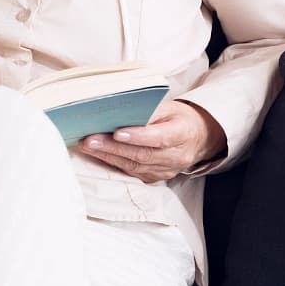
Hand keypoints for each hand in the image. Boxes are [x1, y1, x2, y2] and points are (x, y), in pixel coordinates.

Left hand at [75, 99, 225, 182]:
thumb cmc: (179, 118)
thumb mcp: (170, 106)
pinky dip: (113, 163)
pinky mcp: (155, 178)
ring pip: (134, 166)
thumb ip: (150, 110)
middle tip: (89, 140)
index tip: (117, 132)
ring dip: (108, 156)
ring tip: (87, 146)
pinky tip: (98, 154)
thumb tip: (121, 111)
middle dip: (113, 147)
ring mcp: (166, 170)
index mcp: (184, 133)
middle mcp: (176, 156)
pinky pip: (132, 173)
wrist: (197, 139)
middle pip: (142, 154)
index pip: (160, 137)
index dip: (139, 136)